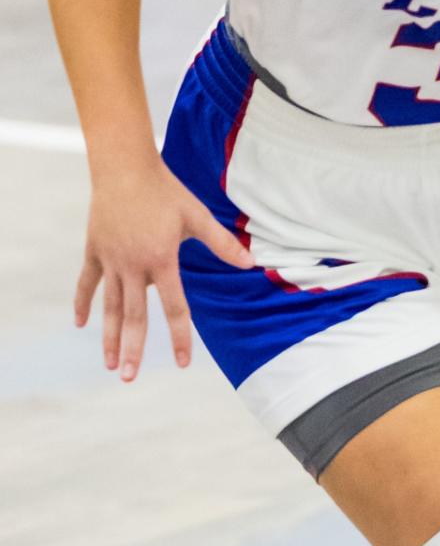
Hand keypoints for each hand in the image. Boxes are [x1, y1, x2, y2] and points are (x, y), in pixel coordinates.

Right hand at [76, 159, 253, 380]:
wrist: (124, 166)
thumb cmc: (165, 190)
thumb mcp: (197, 216)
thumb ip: (222, 244)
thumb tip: (252, 263)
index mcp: (162, 260)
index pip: (174, 307)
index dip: (179, 337)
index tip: (181, 363)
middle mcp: (134, 266)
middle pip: (134, 316)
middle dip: (132, 349)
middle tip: (129, 379)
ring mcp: (111, 260)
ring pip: (110, 306)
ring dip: (109, 336)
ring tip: (110, 364)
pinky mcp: (94, 251)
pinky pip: (86, 283)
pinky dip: (82, 303)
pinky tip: (80, 324)